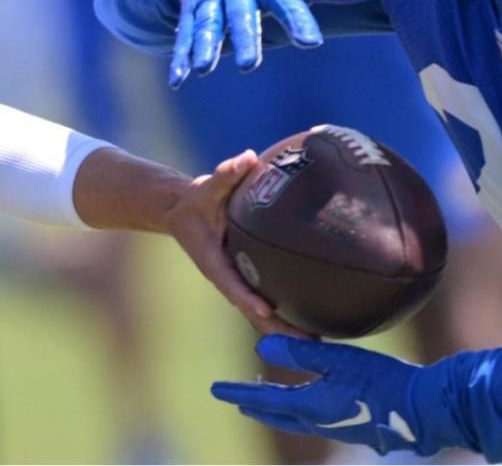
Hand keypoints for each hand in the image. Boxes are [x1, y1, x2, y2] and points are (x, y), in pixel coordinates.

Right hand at [164, 150, 311, 337]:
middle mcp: (228, 277)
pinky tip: (312, 321)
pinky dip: (285, 315)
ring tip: (318, 343)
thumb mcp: (207, 187)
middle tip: (308, 343)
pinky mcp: (245, 280)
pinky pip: (266, 302)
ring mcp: (237, 282)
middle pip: (253, 312)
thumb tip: (248, 158)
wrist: (182, 212)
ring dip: (286, 330)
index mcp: (214, 262)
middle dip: (278, 329)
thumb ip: (227, 174)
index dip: (248, 299)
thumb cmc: (197, 200)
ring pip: (262, 315)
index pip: (232, 285)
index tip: (266, 312)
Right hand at [170, 0, 377, 86]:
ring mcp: (211, 0)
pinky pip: (185, 35)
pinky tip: (179, 79)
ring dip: (205, 46)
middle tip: (250, 65)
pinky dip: (180, 56)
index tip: (311, 42)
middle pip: (242, 15)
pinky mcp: (191, 12)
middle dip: (245, 38)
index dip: (299, 21)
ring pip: (208, 24)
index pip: (287, 1)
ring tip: (205, 69)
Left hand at [211, 335, 454, 457]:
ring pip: (297, 420)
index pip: (264, 400)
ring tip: (271, 399)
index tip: (216, 391)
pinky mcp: (356, 427)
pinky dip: (302, 411)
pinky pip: (317, 420)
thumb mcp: (340, 360)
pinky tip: (314, 402)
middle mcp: (318, 423)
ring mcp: (338, 428)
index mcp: (310, 407)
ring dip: (279, 409)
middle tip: (238, 399)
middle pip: (278, 415)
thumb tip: (262, 346)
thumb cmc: (383, 380)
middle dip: (256, 405)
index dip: (238, 393)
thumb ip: (301, 352)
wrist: (424, 411)